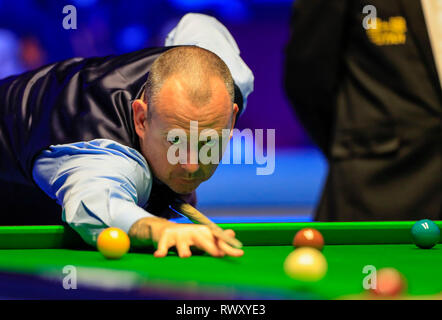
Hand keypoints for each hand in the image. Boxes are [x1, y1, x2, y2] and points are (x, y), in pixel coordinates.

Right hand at [128, 217, 243, 257]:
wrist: (164, 229)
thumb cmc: (188, 236)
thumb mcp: (203, 237)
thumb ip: (218, 239)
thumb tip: (233, 234)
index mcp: (202, 232)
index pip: (218, 240)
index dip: (228, 247)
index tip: (239, 253)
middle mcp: (192, 232)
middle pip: (202, 240)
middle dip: (210, 247)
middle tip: (218, 254)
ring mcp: (178, 234)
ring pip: (182, 245)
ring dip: (184, 250)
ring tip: (186, 255)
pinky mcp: (165, 238)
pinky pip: (164, 246)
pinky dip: (162, 250)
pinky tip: (159, 255)